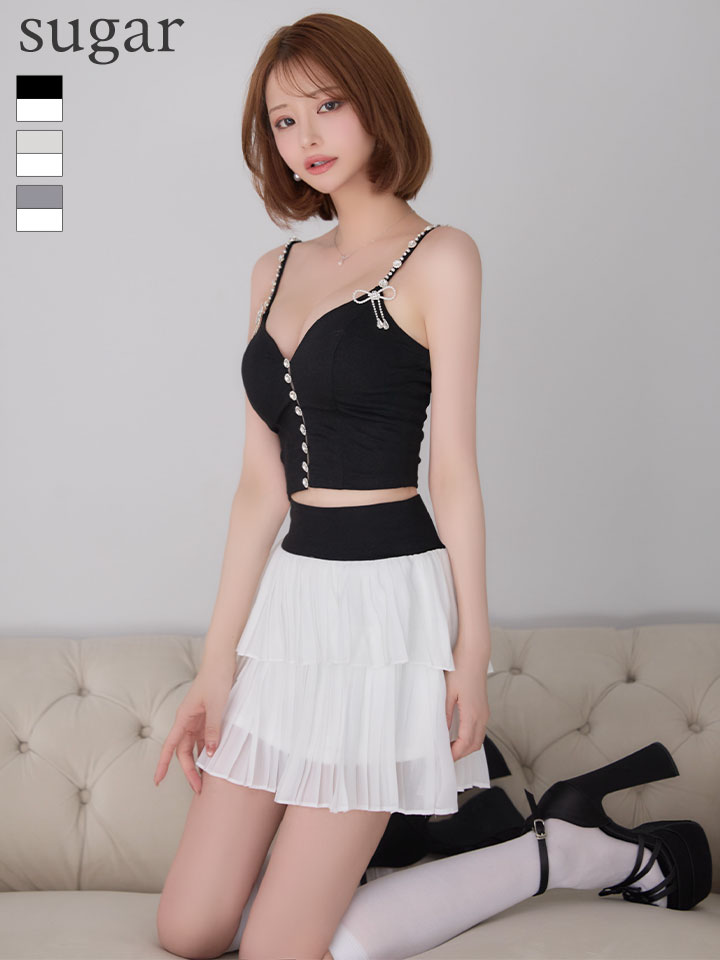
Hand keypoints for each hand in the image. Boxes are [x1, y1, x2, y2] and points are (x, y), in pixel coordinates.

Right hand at [153, 655, 235, 793]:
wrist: (222, 660)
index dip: (163, 765)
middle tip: (199, 789)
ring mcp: (198, 719)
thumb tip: (209, 754)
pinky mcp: (208, 716)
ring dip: (199, 762)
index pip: (170, 747)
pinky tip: (216, 759)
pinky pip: (205, 737)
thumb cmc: (216, 679)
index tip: (157, 781)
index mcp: (184, 718)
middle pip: (184, 752)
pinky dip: (209, 749)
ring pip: (194, 746)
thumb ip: (214, 730)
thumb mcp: (217, 706)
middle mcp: (188, 720)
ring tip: (208, 780)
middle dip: (189, 771)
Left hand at [445, 647, 490, 762]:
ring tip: (450, 747)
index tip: (444, 759)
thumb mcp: (447, 692)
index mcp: (472, 713)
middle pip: (474, 745)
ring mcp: (484, 712)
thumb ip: (444, 714)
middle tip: (445, 757)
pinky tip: (458, 735)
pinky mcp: (483, 708)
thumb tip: (441, 732)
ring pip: (479, 738)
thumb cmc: (460, 669)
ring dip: (466, 746)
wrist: (474, 654)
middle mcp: (482, 715)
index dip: (455, 754)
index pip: (465, 743)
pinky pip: (479, 729)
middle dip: (461, 754)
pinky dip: (470, 738)